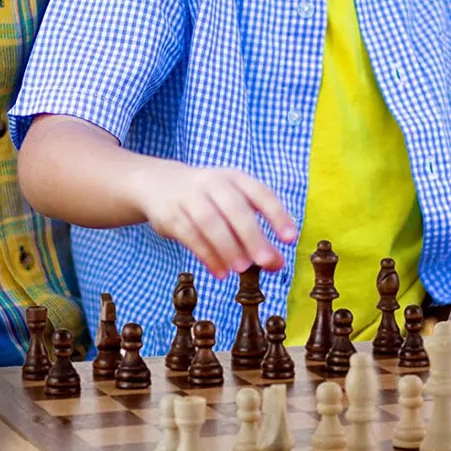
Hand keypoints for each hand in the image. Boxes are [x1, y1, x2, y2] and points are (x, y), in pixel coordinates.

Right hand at [136, 162, 296, 278]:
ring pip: (211, 222)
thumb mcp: (231, 202)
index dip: (277, 215)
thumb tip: (277, 263)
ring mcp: (191, 197)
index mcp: (235, 178)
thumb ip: (254, 230)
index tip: (290, 238)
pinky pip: (191, 236)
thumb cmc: (208, 198)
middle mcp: (214, 183)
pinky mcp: (172, 215)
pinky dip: (207, 255)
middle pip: (235, 208)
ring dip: (228, 247)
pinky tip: (220, 273)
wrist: (160, 184)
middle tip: (266, 261)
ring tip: (241, 269)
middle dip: (252, 235)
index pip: (261, 193)